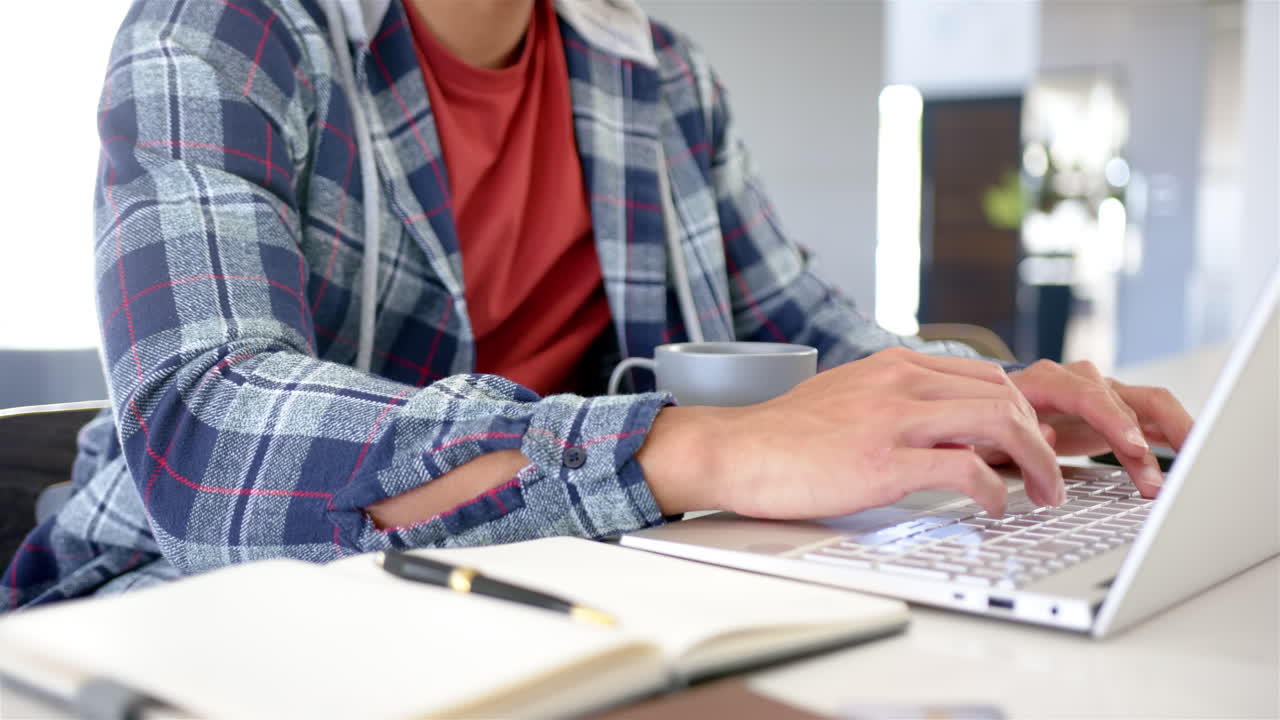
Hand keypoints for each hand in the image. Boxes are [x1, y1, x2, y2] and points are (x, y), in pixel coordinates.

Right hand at [641, 347, 1064, 519]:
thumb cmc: (784, 435)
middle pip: (1006, 395)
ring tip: (1042, 493)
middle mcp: (900, 382)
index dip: (1025, 414)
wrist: (733, 449)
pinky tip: (995, 507)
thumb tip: (942, 428)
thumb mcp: (848, 396)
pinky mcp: (880, 462)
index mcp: (894, 365)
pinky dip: (995, 491)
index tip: (1036, 446)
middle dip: (1044, 438)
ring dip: (1036, 463)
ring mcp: (891, 419)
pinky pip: (964, 468)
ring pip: (999, 421)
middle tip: (1050, 476)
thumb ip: (896, 403)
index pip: (987, 377)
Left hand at [1003, 360, 1193, 497]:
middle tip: (1157, 481)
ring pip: (1146, 407)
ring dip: (1167, 440)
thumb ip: (1012, 432)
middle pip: (1123, 398)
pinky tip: (1195, 458)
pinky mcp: (1116, 415)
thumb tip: (1046, 435)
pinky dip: (1174, 438)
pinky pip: (1153, 421)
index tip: (1133, 447)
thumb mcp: (985, 431)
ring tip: (1184, 475)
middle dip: (1144, 441)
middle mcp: (1077, 381)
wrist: (988, 417)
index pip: (1085, 393)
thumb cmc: (985, 425)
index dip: (1112, 419)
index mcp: (1042, 381)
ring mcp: (1100, 395)